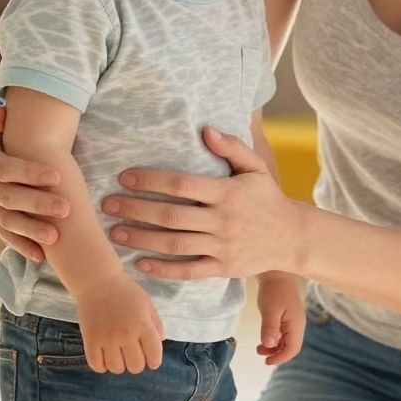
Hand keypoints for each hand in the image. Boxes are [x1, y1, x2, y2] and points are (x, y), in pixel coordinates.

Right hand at [0, 104, 69, 258]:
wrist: (7, 165)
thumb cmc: (17, 145)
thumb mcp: (10, 132)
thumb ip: (5, 124)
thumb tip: (0, 114)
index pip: (3, 168)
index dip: (29, 173)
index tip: (58, 176)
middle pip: (8, 197)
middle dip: (37, 204)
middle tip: (65, 208)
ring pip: (7, 220)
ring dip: (31, 230)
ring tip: (56, 236)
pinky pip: (6, 237)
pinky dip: (23, 246)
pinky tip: (42, 255)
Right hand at [75, 272, 164, 374]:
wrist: (98, 281)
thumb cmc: (125, 291)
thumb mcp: (147, 304)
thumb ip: (156, 324)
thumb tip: (159, 343)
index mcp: (143, 324)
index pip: (154, 355)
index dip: (154, 361)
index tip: (151, 360)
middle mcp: (126, 334)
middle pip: (136, 366)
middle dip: (137, 363)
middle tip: (132, 355)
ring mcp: (107, 338)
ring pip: (116, 368)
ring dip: (119, 365)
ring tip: (118, 355)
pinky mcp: (90, 339)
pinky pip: (96, 365)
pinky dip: (101, 366)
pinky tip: (104, 357)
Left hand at [102, 127, 306, 281]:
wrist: (293, 238)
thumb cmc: (268, 199)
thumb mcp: (256, 168)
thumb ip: (232, 147)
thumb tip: (205, 130)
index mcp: (227, 192)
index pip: (182, 184)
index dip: (151, 180)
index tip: (125, 177)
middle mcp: (223, 221)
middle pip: (171, 215)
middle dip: (136, 209)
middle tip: (107, 204)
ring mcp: (222, 247)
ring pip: (174, 244)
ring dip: (141, 239)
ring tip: (114, 232)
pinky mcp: (222, 269)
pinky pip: (188, 271)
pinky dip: (162, 269)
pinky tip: (139, 263)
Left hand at [256, 274, 305, 366]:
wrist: (276, 273)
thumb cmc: (273, 290)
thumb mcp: (269, 310)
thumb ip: (269, 328)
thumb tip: (268, 345)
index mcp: (296, 324)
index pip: (292, 348)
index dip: (280, 358)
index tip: (267, 361)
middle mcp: (298, 325)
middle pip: (291, 347)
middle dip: (277, 354)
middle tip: (261, 355)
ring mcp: (294, 321)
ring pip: (287, 341)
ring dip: (274, 348)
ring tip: (259, 348)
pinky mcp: (288, 318)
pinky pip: (284, 334)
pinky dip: (274, 340)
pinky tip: (264, 339)